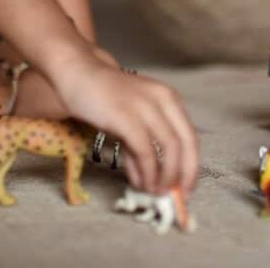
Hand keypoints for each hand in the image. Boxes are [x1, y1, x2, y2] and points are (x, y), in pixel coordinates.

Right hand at [52, 57, 198, 196]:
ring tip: (155, 192)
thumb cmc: (103, 97)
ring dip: (165, 177)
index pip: (191, 137)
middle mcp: (163, 100)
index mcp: (169, 99)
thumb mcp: (130, 121)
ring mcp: (146, 107)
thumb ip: (140, 148)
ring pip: (170, 149)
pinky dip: (147, 172)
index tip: (186, 188)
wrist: (77, 74)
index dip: (191, 166)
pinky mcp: (126, 117)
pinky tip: (141, 183)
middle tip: (176, 196)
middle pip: (186, 144)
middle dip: (184, 175)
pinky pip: (145, 151)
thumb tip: (149, 181)